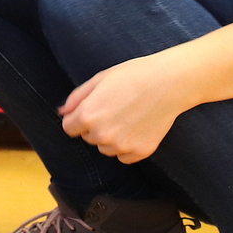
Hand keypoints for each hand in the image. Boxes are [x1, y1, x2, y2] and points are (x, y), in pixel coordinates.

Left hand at [58, 56, 194, 163]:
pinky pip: (124, 156)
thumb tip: (62, 113)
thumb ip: (76, 99)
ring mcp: (121, 146)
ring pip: (105, 148)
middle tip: (115, 108)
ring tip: (128, 117)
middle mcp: (102, 135)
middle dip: (95, 126)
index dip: (78, 118)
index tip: (92, 109)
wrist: (169, 82)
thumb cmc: (133, 75)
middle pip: (88, 138)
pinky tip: (138, 128)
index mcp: (87, 116)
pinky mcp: (139, 152)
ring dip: (111, 138)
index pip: (69, 128)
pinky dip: (128, 146)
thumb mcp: (99, 79)